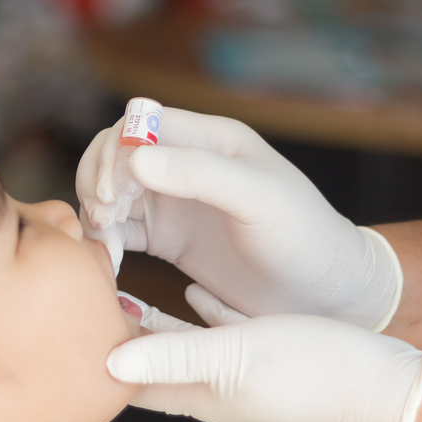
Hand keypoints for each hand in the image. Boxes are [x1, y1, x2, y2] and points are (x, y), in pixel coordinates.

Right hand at [77, 107, 400, 328]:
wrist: (325, 295)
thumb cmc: (304, 237)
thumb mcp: (259, 199)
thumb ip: (200, 174)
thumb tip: (135, 158)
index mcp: (210, 140)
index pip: (139, 125)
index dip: (114, 154)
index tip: (115, 196)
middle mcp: (187, 165)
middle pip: (116, 155)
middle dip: (98, 181)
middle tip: (103, 219)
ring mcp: (175, 202)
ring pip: (112, 192)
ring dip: (97, 210)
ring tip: (105, 241)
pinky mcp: (168, 239)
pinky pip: (120, 231)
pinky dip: (105, 240)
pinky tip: (111, 261)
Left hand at [112, 285, 421, 421]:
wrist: (383, 386)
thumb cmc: (312, 371)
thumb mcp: (236, 355)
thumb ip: (174, 354)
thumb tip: (108, 359)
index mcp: (195, 392)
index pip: (126, 376)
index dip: (94, 348)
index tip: (70, 312)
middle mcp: (208, 387)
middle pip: (145, 360)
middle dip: (117, 331)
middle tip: (89, 291)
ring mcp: (235, 373)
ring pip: (178, 345)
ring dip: (152, 321)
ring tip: (125, 286)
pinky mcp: (262, 356)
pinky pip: (217, 334)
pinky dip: (199, 314)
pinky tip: (194, 291)